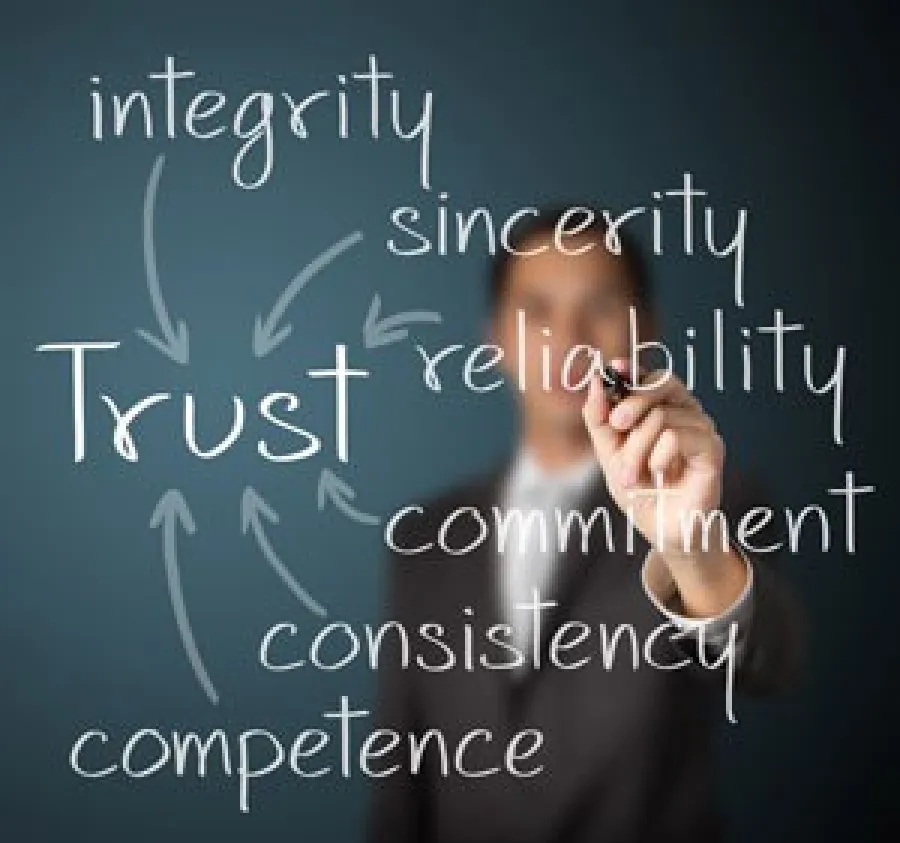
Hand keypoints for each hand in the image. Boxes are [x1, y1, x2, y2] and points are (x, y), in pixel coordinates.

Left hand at [582, 360, 746, 616]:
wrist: (661, 531)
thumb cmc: (640, 490)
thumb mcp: (608, 453)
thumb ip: (599, 419)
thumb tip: (596, 382)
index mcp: (663, 408)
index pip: (650, 376)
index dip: (632, 370)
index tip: (614, 368)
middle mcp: (687, 412)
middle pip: (661, 383)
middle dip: (631, 402)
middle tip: (616, 424)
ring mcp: (702, 429)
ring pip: (661, 416)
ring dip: (636, 450)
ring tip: (631, 477)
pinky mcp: (713, 449)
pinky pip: (677, 436)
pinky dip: (658, 456)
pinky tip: (659, 474)